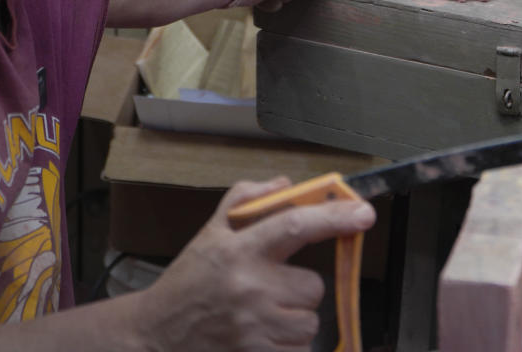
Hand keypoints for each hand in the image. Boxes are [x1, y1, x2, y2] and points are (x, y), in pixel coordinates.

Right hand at [136, 177, 375, 351]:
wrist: (157, 333)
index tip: (363, 214)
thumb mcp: (210, 233)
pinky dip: (288, 344)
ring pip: (309, 322)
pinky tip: (262, 334)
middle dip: (300, 287)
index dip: (334, 218)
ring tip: (264, 313)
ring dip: (295, 318)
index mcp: (239, 250)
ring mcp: (255, 327)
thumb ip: (246, 200)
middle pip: (313, 285)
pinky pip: (299, 350)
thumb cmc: (189, 279)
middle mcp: (249, 288)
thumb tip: (285, 185)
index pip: (295, 226)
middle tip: (274, 287)